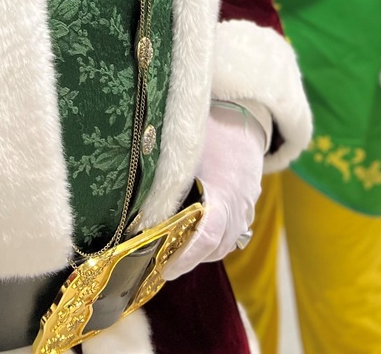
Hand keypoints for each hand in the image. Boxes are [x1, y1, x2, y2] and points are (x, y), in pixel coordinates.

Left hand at [163, 103, 265, 280]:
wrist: (245, 112)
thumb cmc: (211, 125)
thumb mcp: (184, 144)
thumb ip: (165, 173)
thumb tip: (133, 200)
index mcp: (223, 191)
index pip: (208, 235)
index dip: (187, 256)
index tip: (165, 268)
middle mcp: (239, 204)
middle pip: (216, 247)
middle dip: (189, 258)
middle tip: (159, 260)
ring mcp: (246, 206)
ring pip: (225, 242)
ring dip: (202, 250)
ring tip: (173, 248)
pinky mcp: (247, 204)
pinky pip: (232, 232)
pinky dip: (214, 238)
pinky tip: (193, 230)